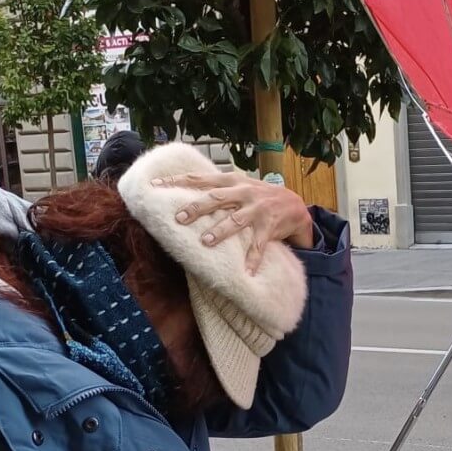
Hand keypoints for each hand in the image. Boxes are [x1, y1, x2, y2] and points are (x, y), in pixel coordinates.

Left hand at [151, 171, 314, 271]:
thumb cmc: (260, 196)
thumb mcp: (240, 185)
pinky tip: (248, 271)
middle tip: (179, 218)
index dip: (179, 181)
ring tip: (206, 241)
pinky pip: (260, 244)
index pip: (202, 179)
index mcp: (233, 181)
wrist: (295, 205)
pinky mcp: (270, 226)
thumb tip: (184, 189)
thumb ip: (218, 188)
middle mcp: (245, 192)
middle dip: (198, 207)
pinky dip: (254, 258)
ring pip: (236, 220)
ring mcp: (258, 209)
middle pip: (217, 199)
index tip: (156, 185)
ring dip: (221, 231)